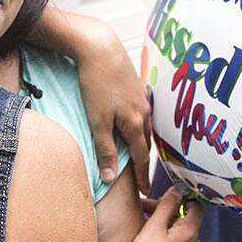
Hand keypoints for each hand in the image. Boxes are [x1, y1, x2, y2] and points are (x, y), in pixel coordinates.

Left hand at [72, 20, 152, 194]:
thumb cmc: (96, 84)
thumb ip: (104, 150)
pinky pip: (140, 113)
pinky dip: (138, 125)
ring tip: (140, 155)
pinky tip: (134, 124)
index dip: (142, 176)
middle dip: (144, 162)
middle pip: (145, 143)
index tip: (144, 193)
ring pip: (144, 127)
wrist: (99, 48)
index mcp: (135, 123)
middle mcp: (143, 112)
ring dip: (142, 143)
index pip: (141, 157)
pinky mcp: (134, 86)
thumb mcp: (97, 122)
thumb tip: (111, 177)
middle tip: (143, 179)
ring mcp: (140, 98)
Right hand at [120, 189, 201, 241]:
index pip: (196, 206)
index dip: (180, 199)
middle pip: (186, 221)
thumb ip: (166, 206)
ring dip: (165, 229)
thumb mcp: (152, 227)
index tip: (162, 200)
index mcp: (190, 234)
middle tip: (144, 212)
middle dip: (167, 214)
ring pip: (181, 237)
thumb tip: (177, 192)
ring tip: (144, 230)